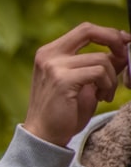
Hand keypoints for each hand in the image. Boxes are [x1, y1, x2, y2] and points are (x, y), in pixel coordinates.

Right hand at [23, 22, 130, 146]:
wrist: (44, 136)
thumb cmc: (62, 112)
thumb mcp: (83, 84)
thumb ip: (98, 65)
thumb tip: (123, 51)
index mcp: (49, 53)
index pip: (84, 30)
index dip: (108, 34)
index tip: (124, 45)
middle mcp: (49, 56)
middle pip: (89, 31)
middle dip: (114, 41)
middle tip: (124, 58)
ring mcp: (54, 67)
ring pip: (101, 59)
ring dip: (112, 78)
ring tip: (106, 94)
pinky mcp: (62, 80)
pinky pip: (99, 72)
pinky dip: (107, 85)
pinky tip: (101, 98)